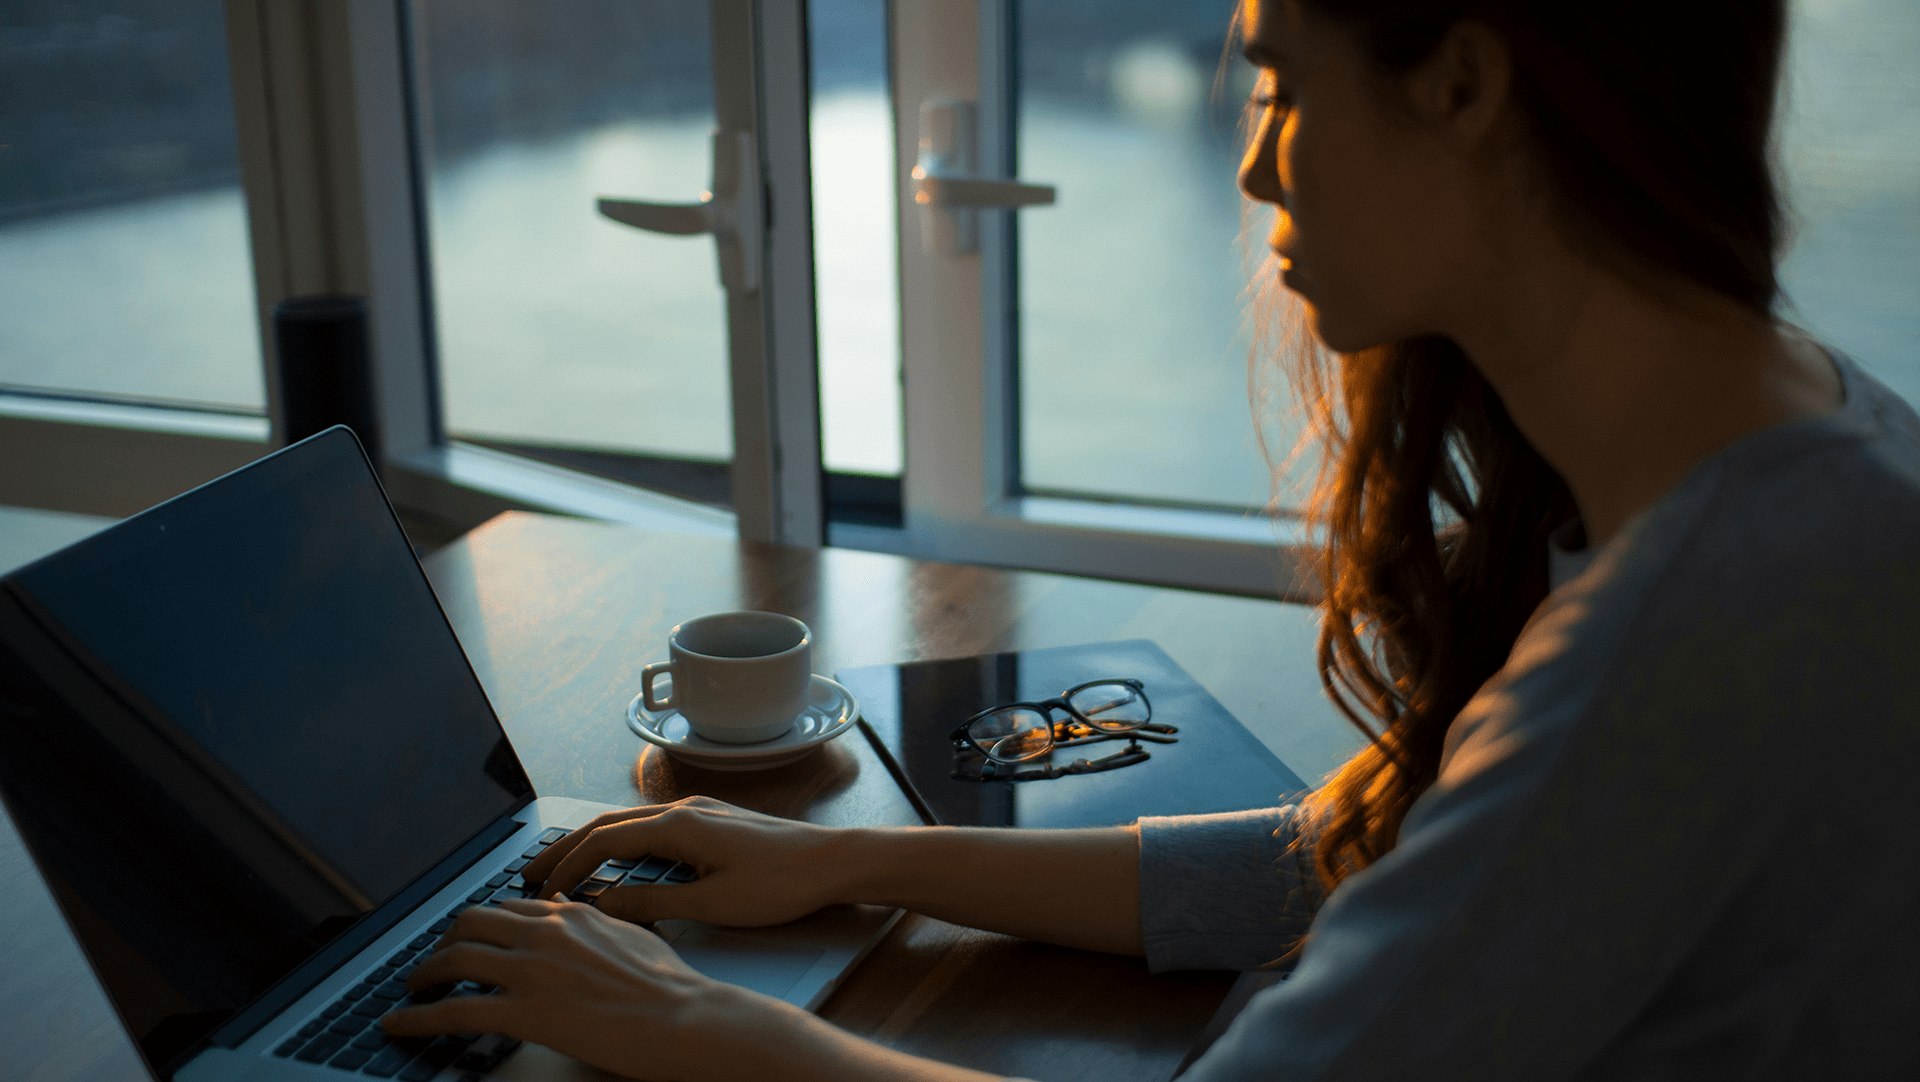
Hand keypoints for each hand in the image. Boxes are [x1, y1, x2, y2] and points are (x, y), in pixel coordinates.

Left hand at [383, 897, 802, 1081]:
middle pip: (470, 923)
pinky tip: (398, 1024)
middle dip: (444, 942)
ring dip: (423, 976)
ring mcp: (532, 970)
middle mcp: (545, 932)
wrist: (685, 1018)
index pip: (509, 908)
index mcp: (572, 914)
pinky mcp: (524, 1011)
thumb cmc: (671, 987)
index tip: (470, 941)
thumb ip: (599, 923)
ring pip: (454, 959)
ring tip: (412, 991)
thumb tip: (581, 914)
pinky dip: (416, 1017)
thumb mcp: (634, 935)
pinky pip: (454, 1011)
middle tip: (434, 963)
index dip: (482, 926)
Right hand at [520, 796, 848, 926]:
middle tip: (529, 872)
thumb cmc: (781, 883)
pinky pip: (653, 826)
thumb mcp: (712, 904)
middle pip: (608, 824)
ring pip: (629, 822)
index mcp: (679, 826)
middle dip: (566, 848)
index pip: (603, 841)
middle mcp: (684, 810)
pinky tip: (619, 860)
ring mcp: (700, 811)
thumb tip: (603, 905)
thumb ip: (653, 903)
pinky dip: (623, 841)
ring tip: (564, 866)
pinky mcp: (714, 820)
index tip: (540, 890)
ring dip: (593, 843)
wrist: (832, 861)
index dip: (566, 866)